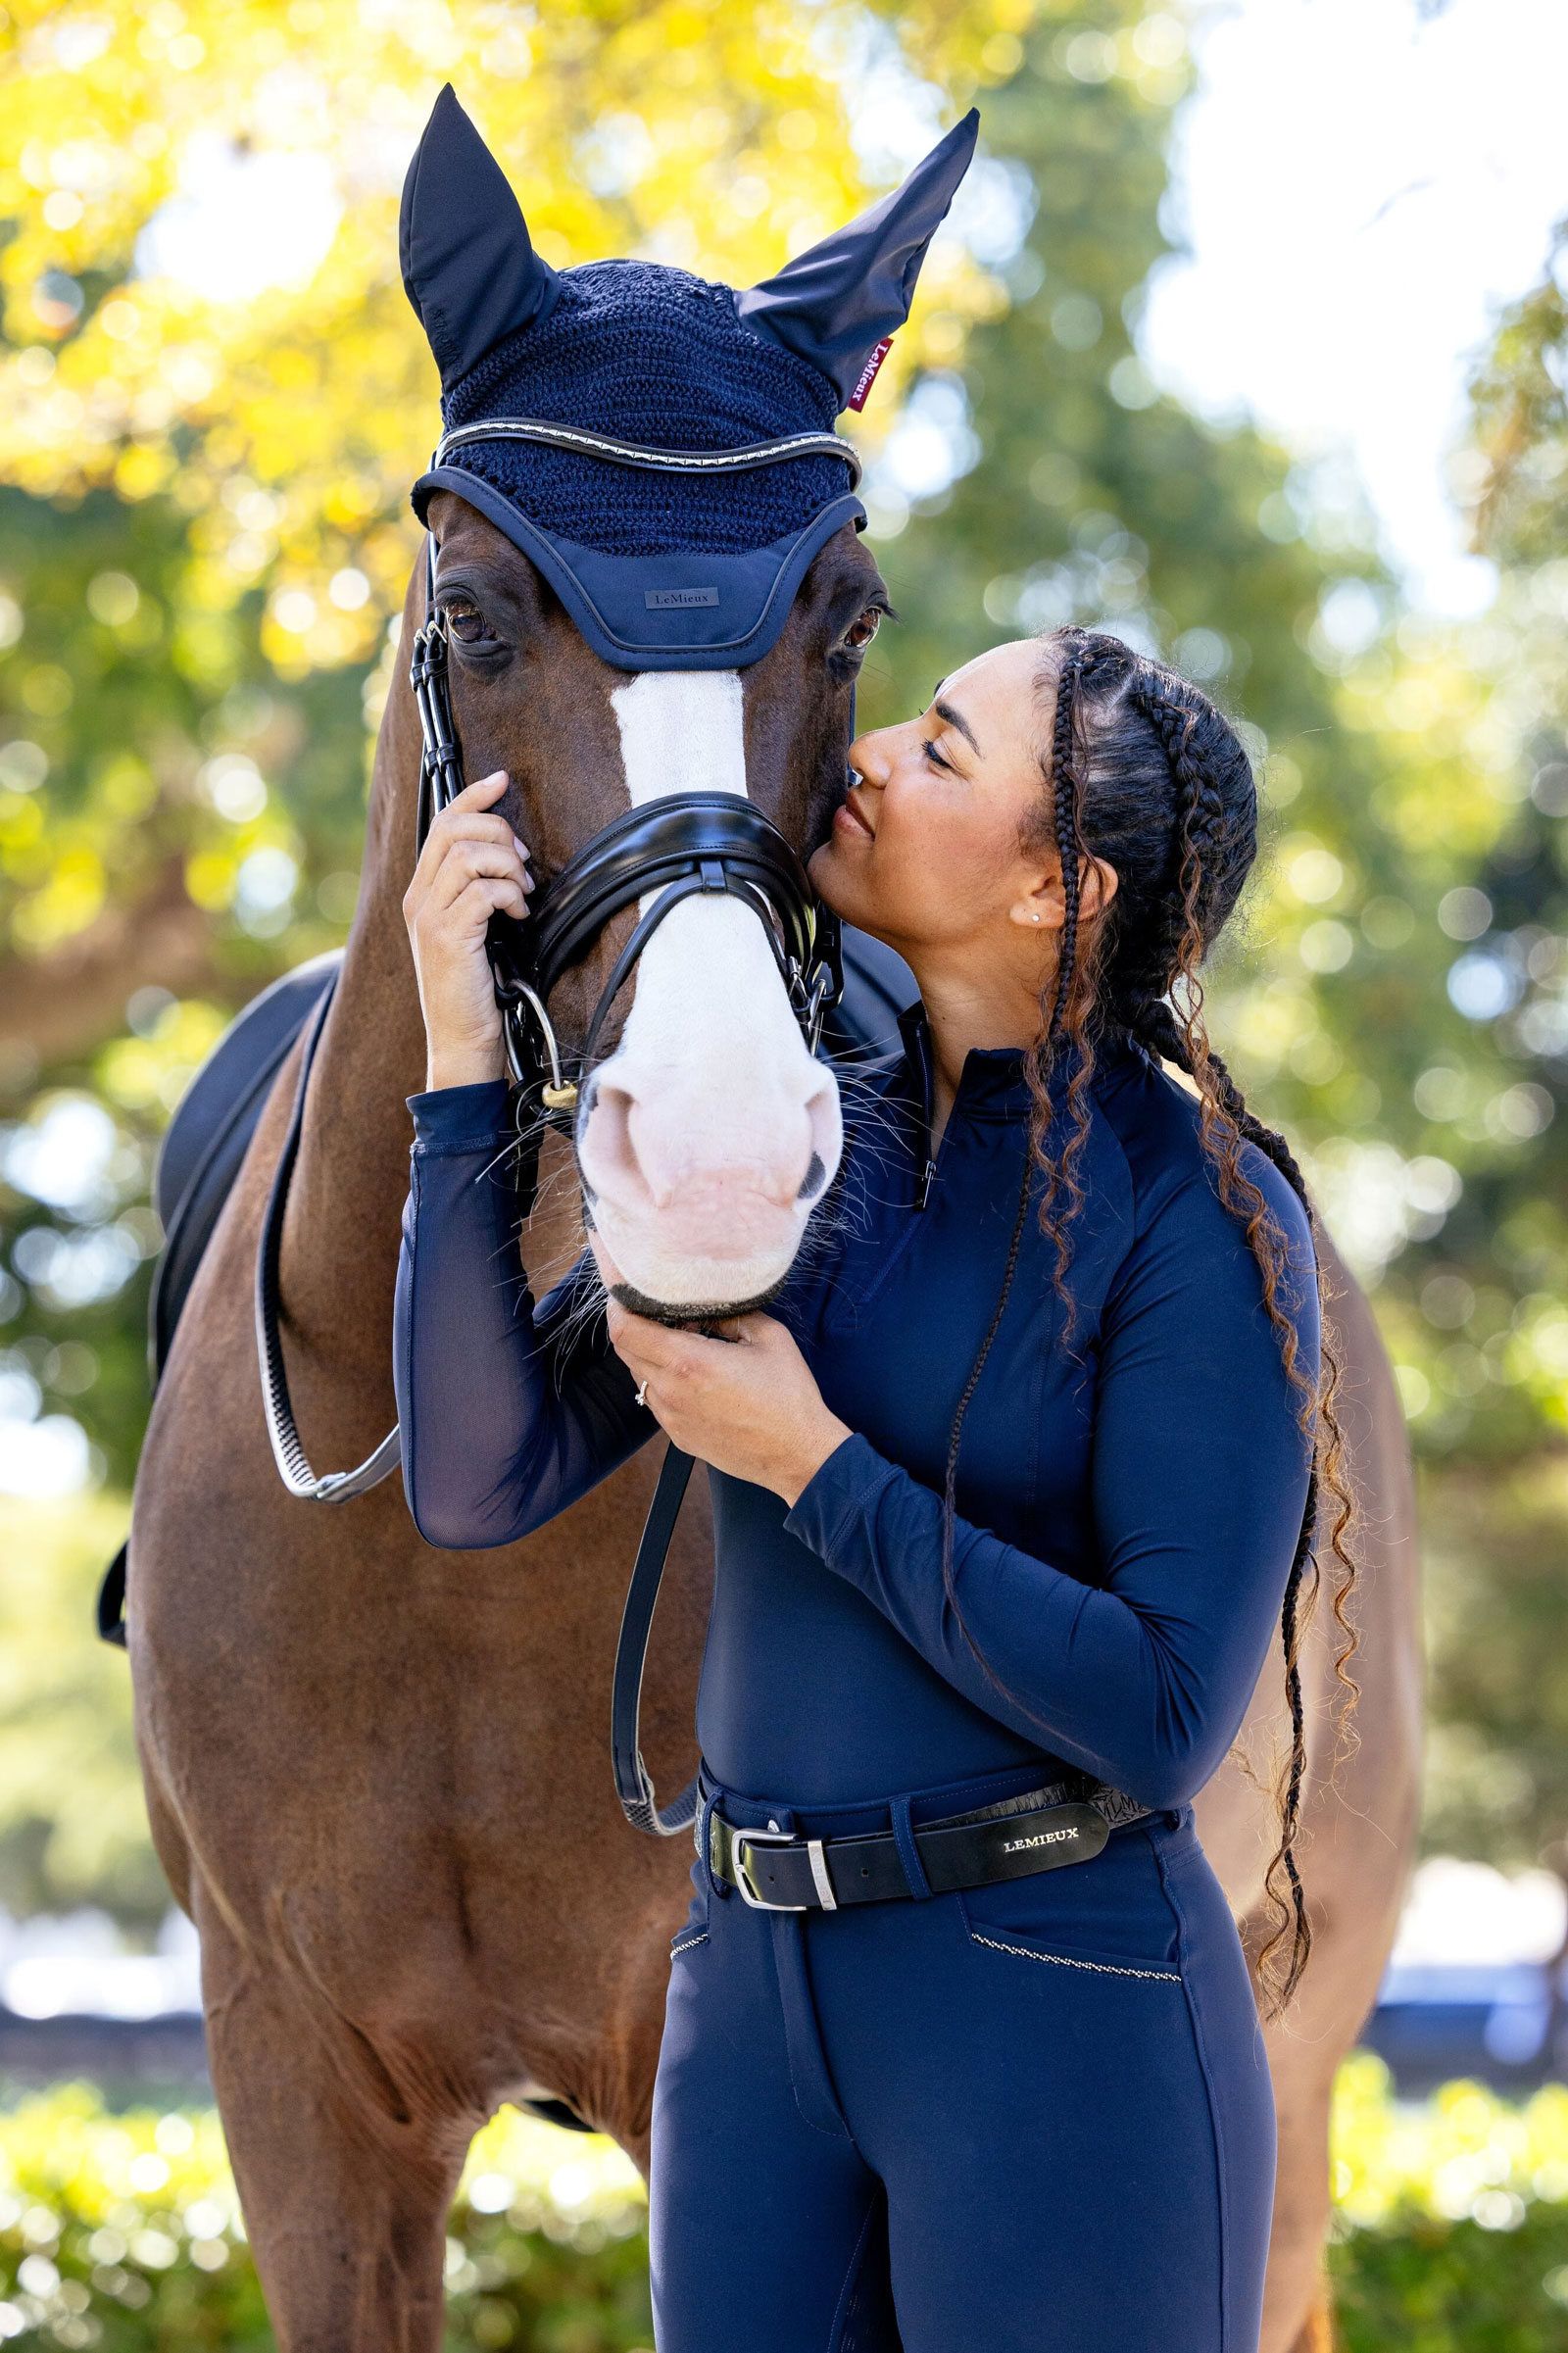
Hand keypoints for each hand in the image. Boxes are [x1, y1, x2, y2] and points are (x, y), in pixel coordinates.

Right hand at [402, 771, 531, 1090]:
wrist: (461, 1040)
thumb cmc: (476, 990)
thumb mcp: (474, 932)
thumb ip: (478, 893)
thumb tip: (511, 853)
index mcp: (421, 892)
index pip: (441, 823)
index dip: (473, 796)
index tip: (502, 780)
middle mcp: (418, 898)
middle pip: (453, 828)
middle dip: (498, 832)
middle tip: (522, 863)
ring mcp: (430, 916)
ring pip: (468, 854)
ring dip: (508, 866)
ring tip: (522, 894)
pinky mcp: (448, 935)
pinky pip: (482, 890)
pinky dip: (509, 894)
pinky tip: (518, 915)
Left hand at [604, 1299, 849, 1506]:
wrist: (798, 1454)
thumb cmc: (789, 1396)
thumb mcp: (769, 1337)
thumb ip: (731, 1314)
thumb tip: (706, 1307)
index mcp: (690, 1362)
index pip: (625, 1331)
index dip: (618, 1308)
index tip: (626, 1294)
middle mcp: (671, 1392)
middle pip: (625, 1351)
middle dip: (633, 1327)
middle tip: (659, 1314)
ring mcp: (671, 1418)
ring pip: (639, 1376)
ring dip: (649, 1355)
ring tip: (681, 1344)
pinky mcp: (678, 1437)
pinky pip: (656, 1401)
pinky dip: (663, 1381)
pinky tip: (693, 1377)